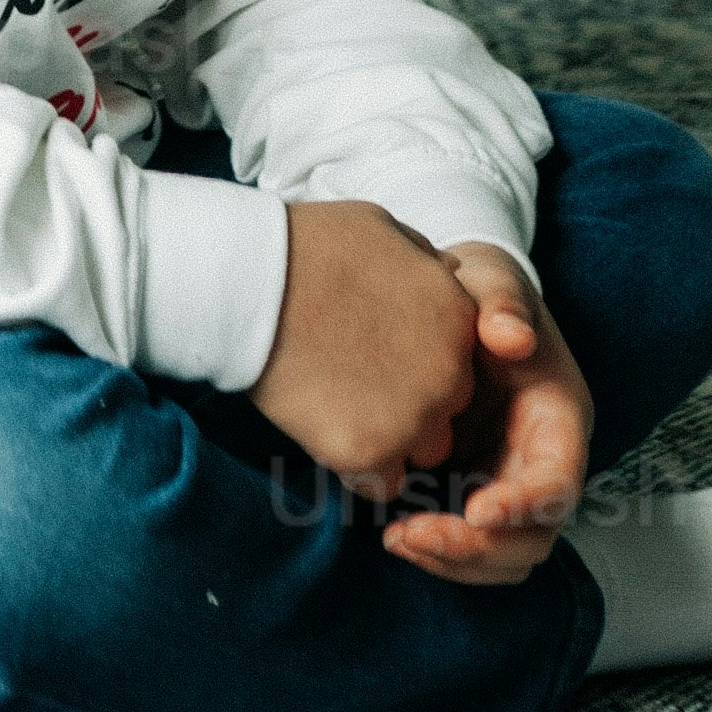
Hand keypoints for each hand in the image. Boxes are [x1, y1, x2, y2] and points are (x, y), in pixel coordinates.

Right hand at [251, 202, 482, 503]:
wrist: (253, 281)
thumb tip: (449, 272)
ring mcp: (412, 417)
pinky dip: (354, 467)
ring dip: (388, 439)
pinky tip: (322, 431)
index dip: (419, 362)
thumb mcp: (383, 229)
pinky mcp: (369, 452)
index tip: (378, 353)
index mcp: (458, 319)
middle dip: (408, 404)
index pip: (459, 362)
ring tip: (336, 406)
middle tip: (351, 379)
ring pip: (418, 452)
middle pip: (445, 412)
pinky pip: (378, 483)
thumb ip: (426, 262)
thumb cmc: (309, 245)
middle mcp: (449, 373)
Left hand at [380, 245, 594, 586]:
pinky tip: (394, 533)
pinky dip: (438, 551)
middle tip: (412, 534)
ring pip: (503, 553)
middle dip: (478, 549)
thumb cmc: (482, 291)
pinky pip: (471, 543)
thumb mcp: (494, 284)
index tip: (474, 511)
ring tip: (396, 539)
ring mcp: (511, 481)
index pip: (559, 482)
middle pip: (533, 536)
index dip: (523, 505)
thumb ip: (504, 306)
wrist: (458, 300)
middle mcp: (544, 460)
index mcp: (562, 418)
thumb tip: (512, 337)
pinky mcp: (476, 489)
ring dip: (455, 561)